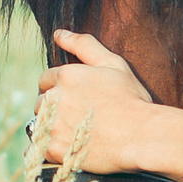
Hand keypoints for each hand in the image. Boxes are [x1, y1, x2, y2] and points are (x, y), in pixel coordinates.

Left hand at [29, 29, 154, 170]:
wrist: (142, 136)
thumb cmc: (131, 99)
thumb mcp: (113, 64)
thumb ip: (84, 45)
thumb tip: (59, 33)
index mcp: (65, 76)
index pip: (46, 80)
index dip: (61, 89)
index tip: (77, 99)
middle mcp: (54, 98)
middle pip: (41, 102)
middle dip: (56, 107)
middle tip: (81, 117)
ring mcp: (52, 124)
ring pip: (40, 124)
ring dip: (52, 127)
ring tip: (77, 132)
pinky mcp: (54, 148)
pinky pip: (41, 147)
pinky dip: (51, 148)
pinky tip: (70, 146)